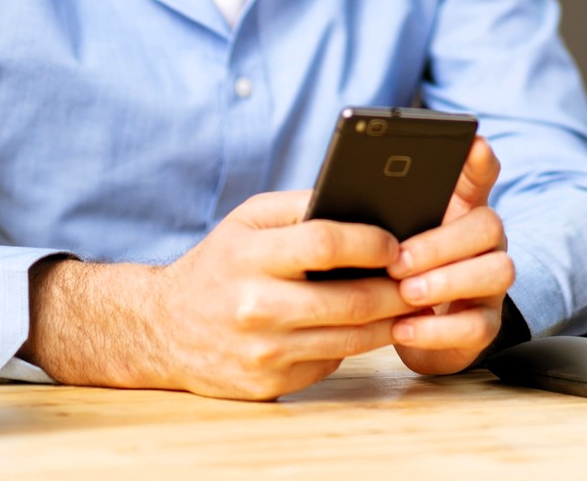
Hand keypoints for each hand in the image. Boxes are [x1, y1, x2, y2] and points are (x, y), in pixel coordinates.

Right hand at [22, 190, 417, 399]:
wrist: (163, 330)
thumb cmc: (220, 264)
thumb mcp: (249, 220)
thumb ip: (303, 206)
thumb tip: (365, 201)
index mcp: (249, 256)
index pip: (326, 244)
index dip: (371, 242)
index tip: (396, 242)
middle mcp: (255, 307)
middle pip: (350, 301)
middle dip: (397, 289)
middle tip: (423, 277)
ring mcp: (263, 352)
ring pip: (351, 339)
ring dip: (389, 320)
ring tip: (410, 301)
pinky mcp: (270, 384)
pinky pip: (331, 363)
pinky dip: (355, 345)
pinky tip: (368, 327)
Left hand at [387, 134, 515, 375]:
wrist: (410, 328)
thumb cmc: (395, 271)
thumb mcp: (388, 237)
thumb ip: (381, 215)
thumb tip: (339, 196)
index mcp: (461, 210)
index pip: (480, 174)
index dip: (479, 161)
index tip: (472, 144)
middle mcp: (485, 242)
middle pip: (489, 225)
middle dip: (441, 243)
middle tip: (398, 261)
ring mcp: (489, 282)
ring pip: (497, 272)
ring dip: (447, 283)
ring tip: (405, 293)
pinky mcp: (485, 324)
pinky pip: (478, 327)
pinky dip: (438, 330)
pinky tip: (403, 328)